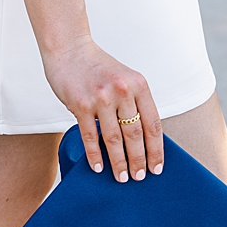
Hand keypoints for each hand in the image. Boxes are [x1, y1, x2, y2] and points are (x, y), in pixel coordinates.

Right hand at [44, 37, 163, 183]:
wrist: (70, 49)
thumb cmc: (99, 67)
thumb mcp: (125, 78)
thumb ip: (134, 102)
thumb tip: (144, 139)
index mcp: (138, 84)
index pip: (152, 123)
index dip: (156, 149)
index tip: (157, 167)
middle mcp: (122, 90)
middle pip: (135, 134)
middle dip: (138, 160)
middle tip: (139, 177)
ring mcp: (101, 98)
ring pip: (113, 139)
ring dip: (119, 162)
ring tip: (122, 177)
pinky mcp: (80, 104)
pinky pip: (89, 136)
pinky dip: (95, 155)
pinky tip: (99, 167)